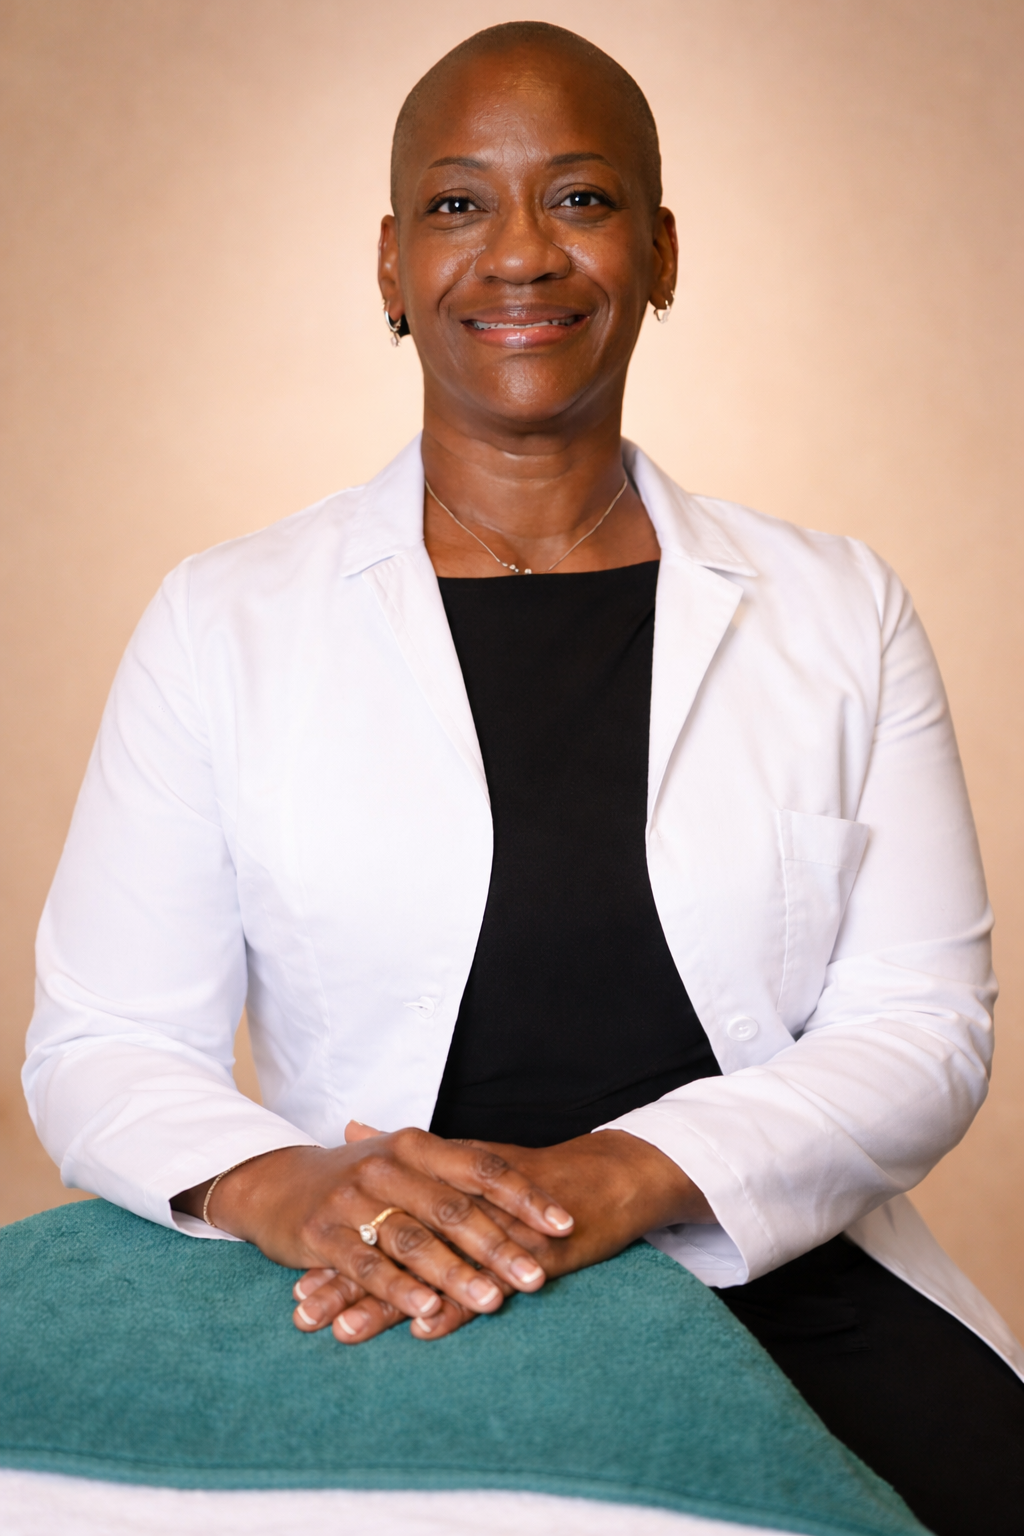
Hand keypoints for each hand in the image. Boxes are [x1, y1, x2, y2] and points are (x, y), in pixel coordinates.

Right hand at [172, 1121, 574, 1344]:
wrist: (277, 1183)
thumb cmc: (360, 1178)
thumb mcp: (407, 1164)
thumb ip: (458, 1178)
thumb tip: (532, 1198)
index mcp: (416, 1145)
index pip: (482, 1168)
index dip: (525, 1196)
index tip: (565, 1225)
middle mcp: (387, 1165)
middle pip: (453, 1208)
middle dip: (499, 1245)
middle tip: (538, 1276)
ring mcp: (353, 1198)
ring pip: (414, 1239)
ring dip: (455, 1273)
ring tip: (492, 1302)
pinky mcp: (322, 1233)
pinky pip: (366, 1264)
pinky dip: (399, 1289)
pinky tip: (427, 1311)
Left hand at [293, 1127, 710, 1341]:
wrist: (607, 1178)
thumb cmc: (531, 1177)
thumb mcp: (465, 1158)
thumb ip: (408, 1153)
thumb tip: (351, 1127)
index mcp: (442, 1179)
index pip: (381, 1219)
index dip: (341, 1250)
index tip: (299, 1281)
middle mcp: (463, 1200)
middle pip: (396, 1244)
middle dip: (349, 1283)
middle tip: (305, 1313)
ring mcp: (498, 1226)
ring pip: (434, 1267)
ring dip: (388, 1303)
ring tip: (344, 1333)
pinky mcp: (532, 1250)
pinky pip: (489, 1281)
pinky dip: (457, 1306)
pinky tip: (424, 1330)